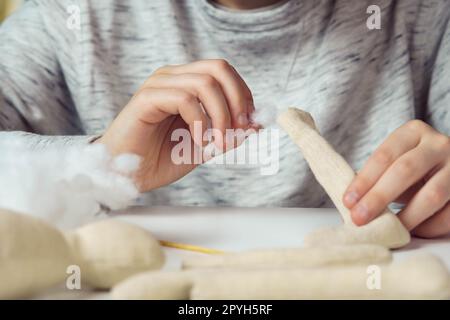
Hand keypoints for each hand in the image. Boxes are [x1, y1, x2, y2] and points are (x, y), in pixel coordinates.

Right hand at [96, 59, 254, 191]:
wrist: (126, 175)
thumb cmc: (161, 158)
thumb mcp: (205, 146)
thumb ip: (229, 133)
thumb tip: (257, 123)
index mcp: (186, 83)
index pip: (224, 71)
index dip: (244, 95)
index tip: (251, 124)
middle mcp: (173, 77)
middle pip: (219, 68)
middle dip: (238, 100)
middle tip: (240, 130)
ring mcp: (158, 85)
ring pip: (205, 83)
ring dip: (221, 115)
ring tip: (218, 142)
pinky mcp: (146, 99)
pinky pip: (184, 99)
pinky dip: (200, 122)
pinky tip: (199, 141)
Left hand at [343, 120, 449, 237]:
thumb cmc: (414, 168)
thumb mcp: (396, 162)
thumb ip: (376, 177)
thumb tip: (352, 203)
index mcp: (413, 132)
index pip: (384, 155)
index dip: (365, 180)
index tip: (348, 201)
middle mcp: (438, 144)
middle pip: (405, 171)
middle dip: (379, 197)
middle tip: (360, 217)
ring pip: (432, 194)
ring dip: (407, 216)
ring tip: (389, 230)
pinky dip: (430, 226)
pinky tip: (414, 232)